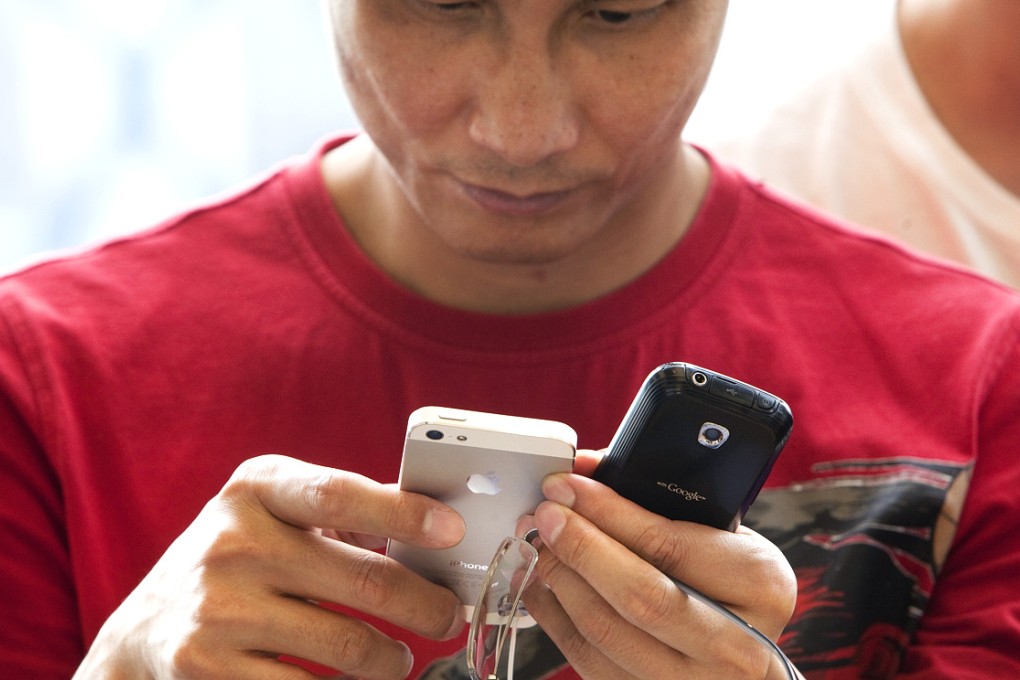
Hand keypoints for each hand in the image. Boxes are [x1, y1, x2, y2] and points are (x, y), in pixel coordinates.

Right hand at [74, 455, 465, 679]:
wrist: (145, 630)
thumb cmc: (234, 560)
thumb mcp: (270, 512)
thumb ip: (339, 510)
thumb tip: (429, 521)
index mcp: (256, 489)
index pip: (339, 494)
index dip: (403, 512)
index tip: (453, 530)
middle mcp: (233, 543)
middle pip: (363, 580)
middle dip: (426, 605)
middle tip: (450, 617)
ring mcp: (218, 610)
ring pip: (349, 646)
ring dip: (392, 659)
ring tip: (398, 657)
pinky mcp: (210, 670)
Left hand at [521, 457, 797, 679]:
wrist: (745, 654)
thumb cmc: (729, 583)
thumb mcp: (721, 535)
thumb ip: (659, 505)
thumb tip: (583, 473)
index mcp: (759, 584)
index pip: (670, 546)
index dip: (609, 513)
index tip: (568, 486)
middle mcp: (736, 646)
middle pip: (639, 597)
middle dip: (580, 548)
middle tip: (545, 515)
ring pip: (606, 633)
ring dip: (560, 582)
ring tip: (538, 545)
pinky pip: (589, 661)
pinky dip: (556, 618)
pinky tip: (542, 584)